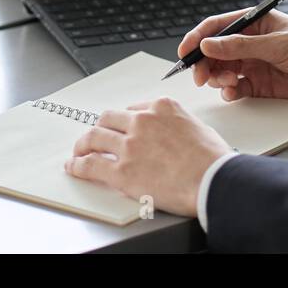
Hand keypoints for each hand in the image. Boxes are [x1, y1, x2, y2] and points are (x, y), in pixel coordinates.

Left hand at [65, 98, 231, 216]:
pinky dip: (78, 166)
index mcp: (162, 107)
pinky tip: (74, 168)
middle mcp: (142, 122)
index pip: (132, 108)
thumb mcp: (198, 127)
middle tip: (96, 137)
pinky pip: (90, 165)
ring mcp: (129, 145)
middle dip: (100, 128)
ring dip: (83, 145)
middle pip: (108, 119)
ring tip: (78, 151)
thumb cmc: (212, 158)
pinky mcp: (121, 171)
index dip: (123, 120)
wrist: (212, 179)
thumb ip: (179, 125)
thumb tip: (176, 134)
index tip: (120, 127)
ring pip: (94, 138)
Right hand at [178, 9, 287, 103]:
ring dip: (217, 77)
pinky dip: (230, 91)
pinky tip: (233, 92)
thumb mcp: (278, 44)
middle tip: (200, 75)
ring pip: (223, 71)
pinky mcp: (262, 85)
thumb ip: (241, 47)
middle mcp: (252, 43)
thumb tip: (209, 45)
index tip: (185, 51)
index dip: (198, 37)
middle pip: (216, 52)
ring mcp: (256, 64)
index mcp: (256, 23)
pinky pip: (237, 88)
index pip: (218, 26)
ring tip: (227, 83)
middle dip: (204, 63)